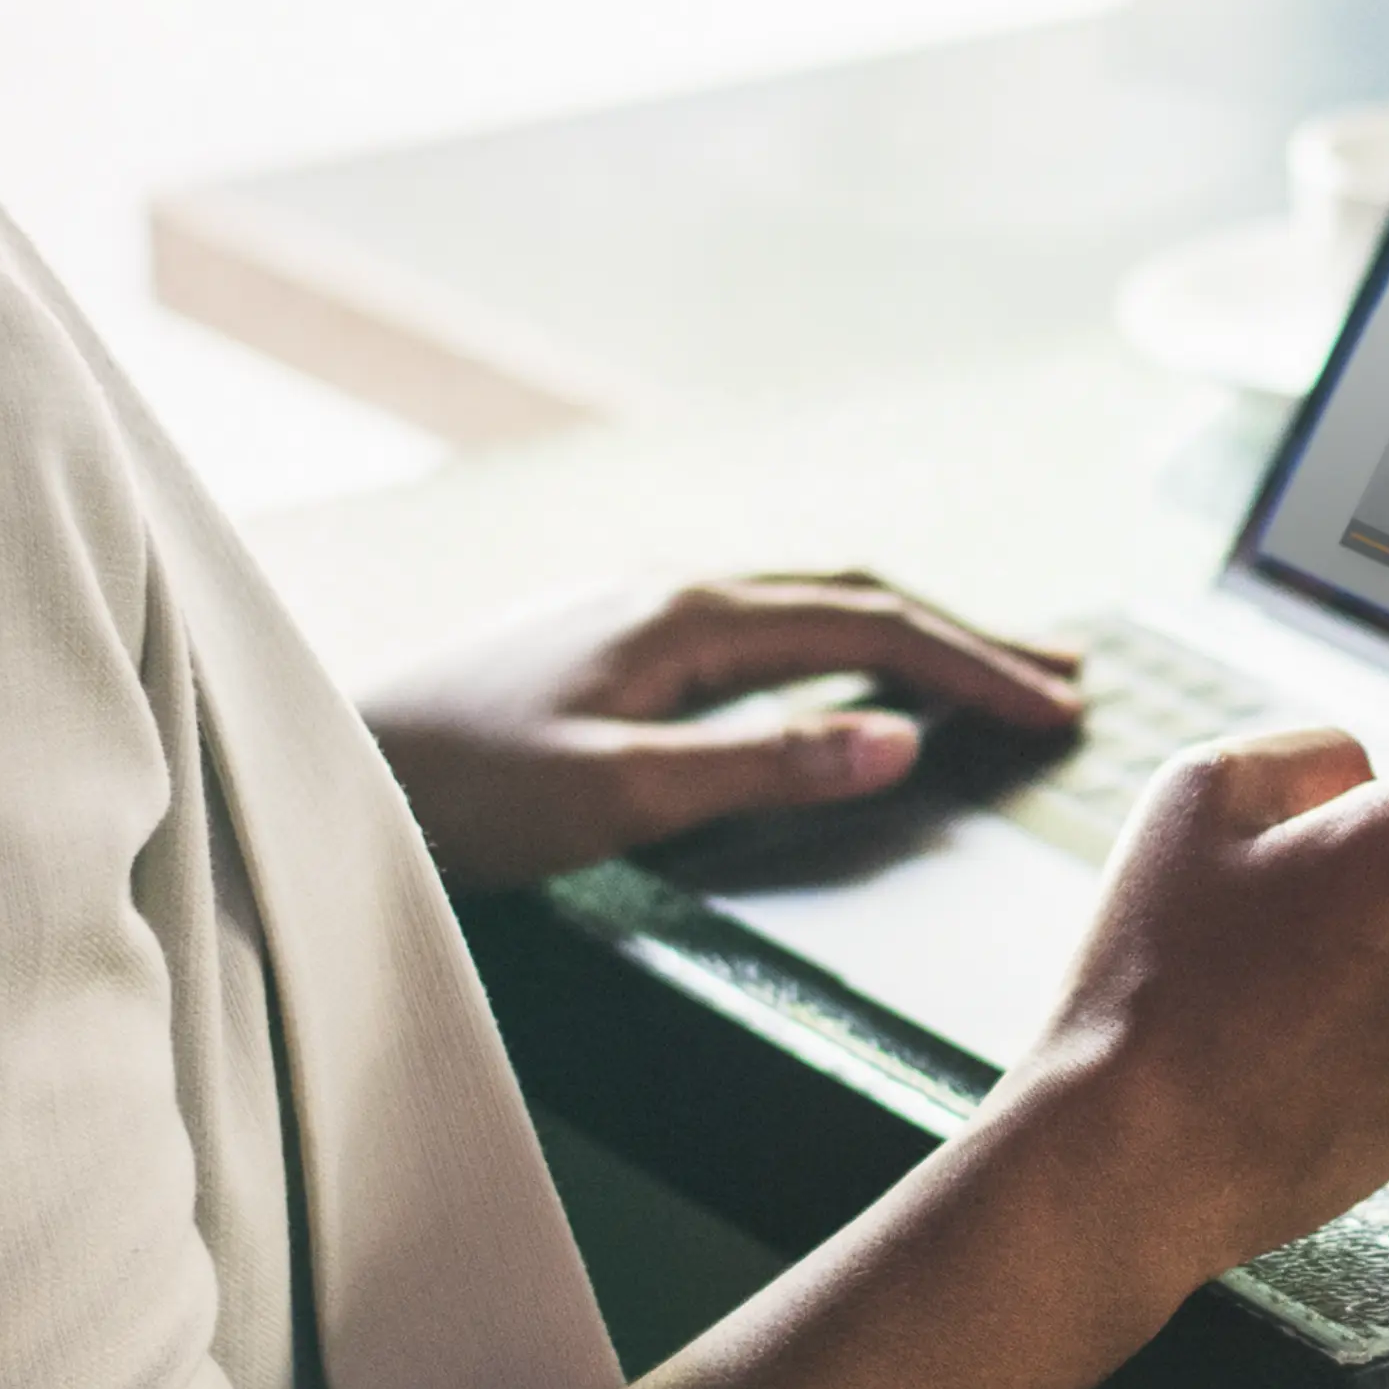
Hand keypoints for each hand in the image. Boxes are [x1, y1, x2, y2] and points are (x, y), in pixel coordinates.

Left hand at [357, 569, 1083, 889]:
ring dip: (908, 633)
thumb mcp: (617, 795)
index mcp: (687, 617)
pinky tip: (842, 674)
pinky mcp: (610, 644)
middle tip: (1065, 673)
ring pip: (807, 604)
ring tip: (985, 667)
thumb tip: (896, 739)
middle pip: (855, 594)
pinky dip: (839, 644)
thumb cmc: (456, 794)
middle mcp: (671, 593)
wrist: (323, 768)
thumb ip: (762, 767)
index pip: (871, 625)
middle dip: (967, 633)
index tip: (1061, 707)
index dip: (977, 666)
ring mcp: (638, 612)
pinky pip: (761, 627)